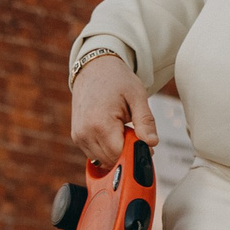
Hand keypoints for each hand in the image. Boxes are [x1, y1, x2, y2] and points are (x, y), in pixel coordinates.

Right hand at [71, 53, 154, 169]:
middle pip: (111, 161)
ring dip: (115, 152)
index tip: (143, 142)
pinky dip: (106, 149)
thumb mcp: (137, 96)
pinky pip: (95, 155)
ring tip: (121, 129)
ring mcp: (79, 137)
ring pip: (102, 161)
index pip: (120, 155)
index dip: (134, 152)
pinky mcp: (77, 138)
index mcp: (100, 124)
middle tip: (134, 133)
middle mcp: (85, 133)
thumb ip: (146, 122)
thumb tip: (152, 144)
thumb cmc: (117, 80)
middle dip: (125, 153)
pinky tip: (111, 132)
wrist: (94, 68)